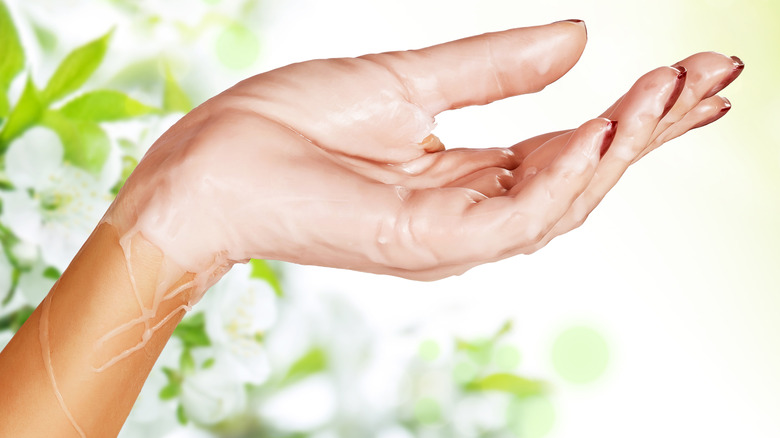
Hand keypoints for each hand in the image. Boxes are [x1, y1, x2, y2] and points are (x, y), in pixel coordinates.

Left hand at [108, 20, 741, 280]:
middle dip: (649, 130)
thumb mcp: (410, 82)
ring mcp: (451, 233)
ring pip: (563, 201)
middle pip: (583, 177)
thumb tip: (579, 39)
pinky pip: (515, 218)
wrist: (218, 158)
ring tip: (672, 93)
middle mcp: (469, 211)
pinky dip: (562, 177)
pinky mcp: (426, 242)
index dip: (633, 115)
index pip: (570, 147)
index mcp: (465, 175)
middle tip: (713, 79)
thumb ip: (494, 68)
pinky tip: (599, 135)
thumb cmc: (293, 122)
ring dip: (621, 147)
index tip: (692, 74)